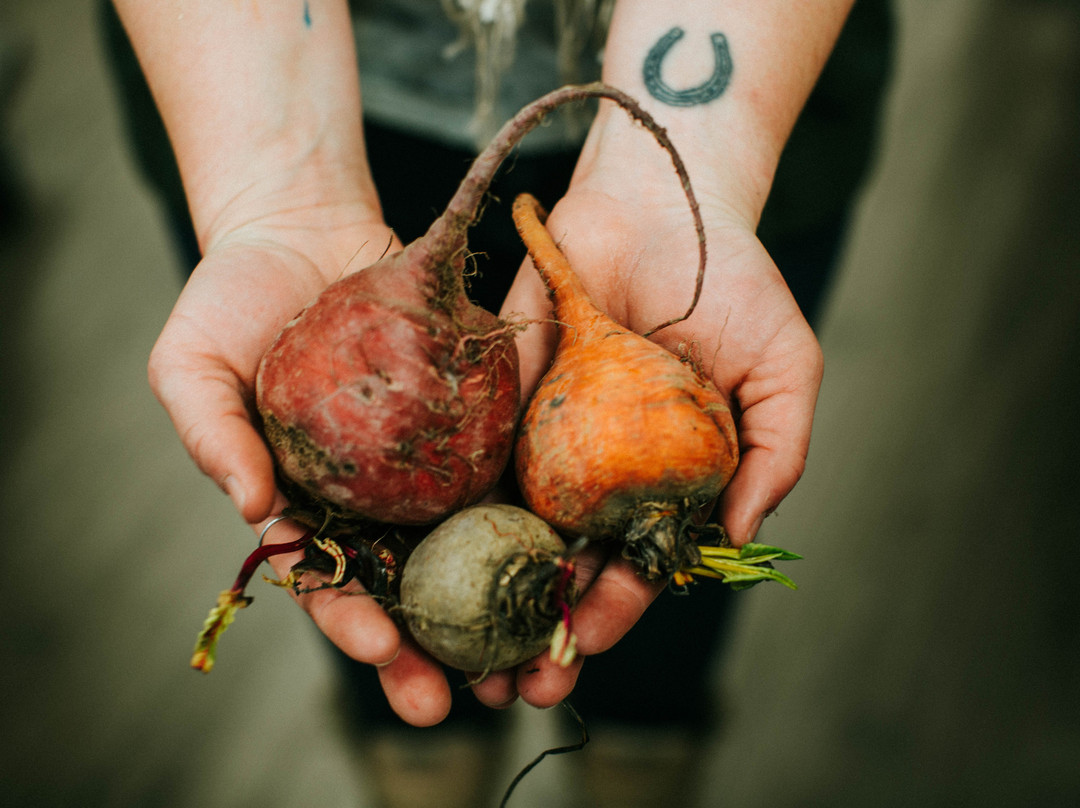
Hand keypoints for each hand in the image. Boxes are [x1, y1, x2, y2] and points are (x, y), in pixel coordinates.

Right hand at [150, 209, 479, 724]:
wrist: (301, 229)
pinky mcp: (464, 418)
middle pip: (402, 585)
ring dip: (491, 605)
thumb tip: (249, 511)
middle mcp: (366, 494)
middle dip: (428, 648)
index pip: (324, 580)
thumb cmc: (232, 300)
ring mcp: (419, 460)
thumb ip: (211, 435)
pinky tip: (559, 555)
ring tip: (522, 655)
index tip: (380, 649)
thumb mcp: (191, 364)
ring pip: (460, 544)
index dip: (350, 621)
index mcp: (301, 503)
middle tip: (458, 700)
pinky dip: (524, 514)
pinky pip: (495, 465)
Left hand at [473, 165, 822, 708]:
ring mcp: (544, 430)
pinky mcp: (498, 389)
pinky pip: (470, 451)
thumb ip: (776, 453)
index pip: (631, 561)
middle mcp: (596, 464)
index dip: (611, 609)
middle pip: (559, 559)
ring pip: (505, 525)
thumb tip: (740, 539)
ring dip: (480, 591)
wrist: (663, 200)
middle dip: (536, 624)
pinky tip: (418, 556)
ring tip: (454, 651)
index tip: (585, 650)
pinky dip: (447, 505)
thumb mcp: (784, 369)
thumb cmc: (734, 281)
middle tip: (509, 686)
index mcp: (660, 475)